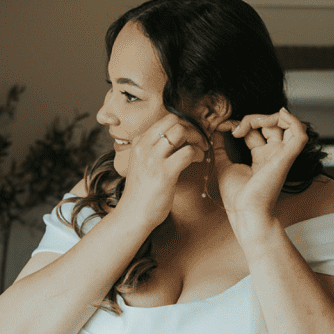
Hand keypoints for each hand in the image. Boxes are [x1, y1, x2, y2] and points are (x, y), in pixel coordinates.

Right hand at [116, 113, 209, 230]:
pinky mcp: (165, 172)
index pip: (164, 119)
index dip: (183, 123)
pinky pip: (188, 151)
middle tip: (200, 138)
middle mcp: (144, 147)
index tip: (191, 132)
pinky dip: (198, 153)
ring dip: (197, 137)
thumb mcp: (140, 164)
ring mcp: (154, 159)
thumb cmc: (140, 193)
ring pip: (181, 131)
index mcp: (139, 143)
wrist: (132, 214)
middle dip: (192, 126)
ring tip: (201, 148)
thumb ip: (151, 151)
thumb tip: (172, 142)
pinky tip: (198, 159)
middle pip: (173, 120)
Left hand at [213, 106, 307, 225]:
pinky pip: (299, 133)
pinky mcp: (287, 157)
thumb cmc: (236, 196)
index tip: (224, 127)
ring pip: (285, 124)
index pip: (257, 130)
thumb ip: (220, 147)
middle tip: (234, 129)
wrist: (244, 211)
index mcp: (260, 157)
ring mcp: (281, 155)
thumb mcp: (223, 165)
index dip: (242, 123)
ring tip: (247, 124)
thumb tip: (216, 130)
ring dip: (267, 117)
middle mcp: (273, 154)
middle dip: (252, 119)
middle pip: (271, 124)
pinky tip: (278, 114)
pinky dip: (291, 119)